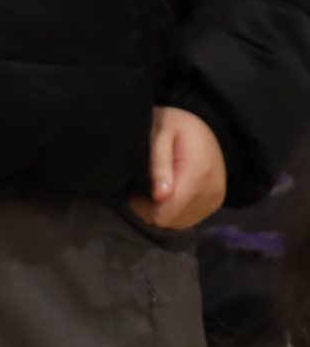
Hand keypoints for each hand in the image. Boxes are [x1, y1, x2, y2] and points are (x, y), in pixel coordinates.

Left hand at [129, 106, 224, 230]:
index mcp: (197, 175)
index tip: (132, 194)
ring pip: (178, 223)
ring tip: (155, 187)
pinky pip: (188, 219)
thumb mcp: (160, 134)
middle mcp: (210, 192)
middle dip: (149, 208)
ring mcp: (214, 200)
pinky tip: (166, 193)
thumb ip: (159, 164)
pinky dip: (173, 211)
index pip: (165, 213)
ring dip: (161, 210)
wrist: (206, 124)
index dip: (142, 208)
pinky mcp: (214, 203)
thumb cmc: (176, 124)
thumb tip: (159, 196)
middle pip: (169, 220)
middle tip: (141, 187)